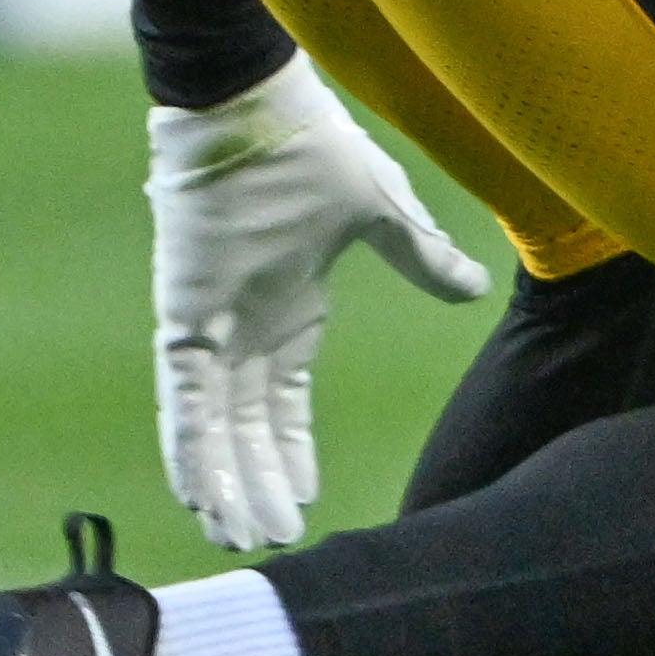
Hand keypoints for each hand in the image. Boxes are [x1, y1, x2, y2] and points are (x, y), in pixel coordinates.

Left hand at [148, 60, 492, 551]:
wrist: (254, 109)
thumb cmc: (314, 150)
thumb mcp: (384, 213)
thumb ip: (421, 257)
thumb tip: (471, 290)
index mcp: (287, 312)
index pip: (284, 406)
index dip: (290, 455)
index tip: (302, 504)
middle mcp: (244, 332)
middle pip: (249, 431)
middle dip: (258, 487)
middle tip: (266, 546)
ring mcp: (210, 328)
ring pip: (215, 429)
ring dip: (224, 483)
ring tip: (235, 540)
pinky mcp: (184, 320)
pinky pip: (183, 400)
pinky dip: (190, 447)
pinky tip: (193, 493)